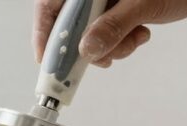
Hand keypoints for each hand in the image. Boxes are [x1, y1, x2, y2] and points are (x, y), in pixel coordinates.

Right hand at [34, 0, 186, 66]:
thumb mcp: (142, 4)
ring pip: (87, 32)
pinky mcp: (115, 10)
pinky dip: (119, 42)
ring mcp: (103, 0)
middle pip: (68, 21)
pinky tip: (140, 34)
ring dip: (108, 47)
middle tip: (100, 58)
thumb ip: (113, 27)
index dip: (44, 31)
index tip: (47, 60)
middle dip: (84, 46)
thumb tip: (87, 50)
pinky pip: (104, 34)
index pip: (50, 4)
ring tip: (132, 41)